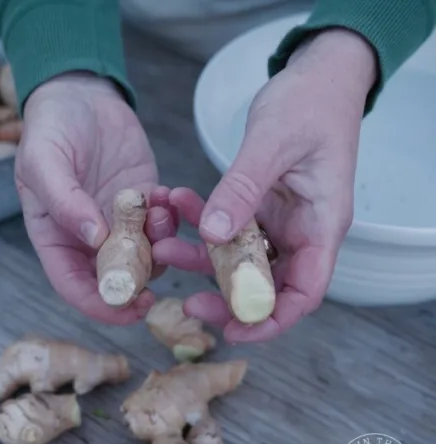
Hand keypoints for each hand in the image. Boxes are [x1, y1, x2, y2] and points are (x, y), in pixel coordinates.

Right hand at [15, 72, 176, 323]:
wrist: (78, 93)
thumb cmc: (49, 127)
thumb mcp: (44, 160)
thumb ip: (64, 200)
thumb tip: (93, 238)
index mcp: (54, 236)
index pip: (73, 285)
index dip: (99, 303)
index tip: (128, 308)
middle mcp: (87, 237)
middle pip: (114, 278)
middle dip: (140, 283)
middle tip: (163, 275)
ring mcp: (118, 221)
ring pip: (146, 254)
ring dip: (159, 244)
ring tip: (160, 213)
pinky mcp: (144, 201)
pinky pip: (164, 223)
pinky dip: (171, 217)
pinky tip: (168, 195)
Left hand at [154, 29, 375, 340]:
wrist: (316, 74)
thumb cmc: (310, 103)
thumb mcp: (273, 142)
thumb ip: (243, 189)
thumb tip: (213, 234)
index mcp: (322, 225)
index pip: (303, 292)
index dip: (270, 319)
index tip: (233, 330)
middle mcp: (303, 230)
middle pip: (267, 286)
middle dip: (225, 298)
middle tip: (184, 303)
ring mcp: (280, 221)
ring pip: (237, 259)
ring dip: (200, 257)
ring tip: (160, 245)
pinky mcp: (259, 207)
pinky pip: (226, 227)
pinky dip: (199, 220)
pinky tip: (174, 205)